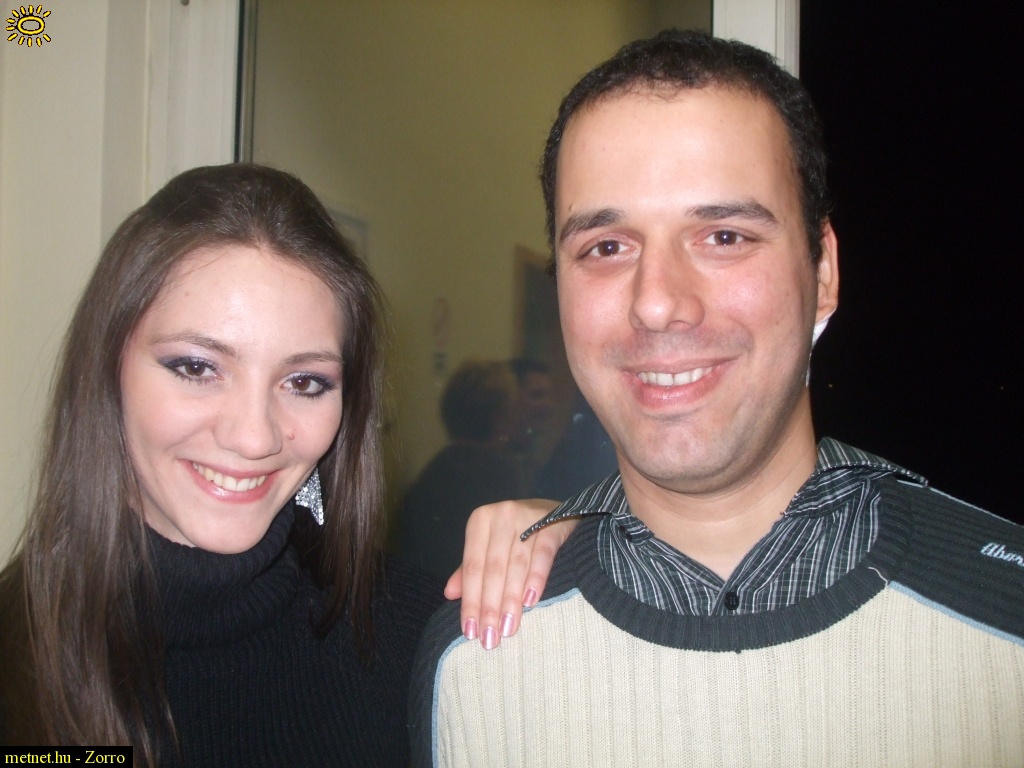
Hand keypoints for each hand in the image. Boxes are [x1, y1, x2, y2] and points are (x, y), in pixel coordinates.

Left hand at [445, 499, 575, 649]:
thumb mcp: (489, 546)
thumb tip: (449, 593)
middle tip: (490, 638)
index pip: (472, 567)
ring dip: (511, 600)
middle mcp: (501, 516)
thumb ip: (470, 569)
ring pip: (516, 565)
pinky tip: (530, 602)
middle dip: (490, 607)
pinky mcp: (552, 523)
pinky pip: (542, 555)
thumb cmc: (515, 532)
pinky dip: (536, 579)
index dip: (470, 601)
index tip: (470, 632)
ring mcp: (527, 518)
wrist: (556, 511)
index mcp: (480, 521)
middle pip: (493, 569)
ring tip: (508, 628)